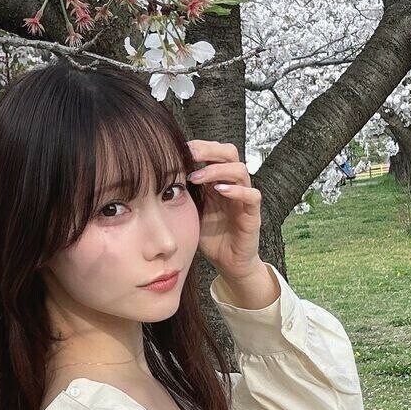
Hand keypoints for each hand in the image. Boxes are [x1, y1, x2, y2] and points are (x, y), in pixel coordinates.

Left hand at [186, 139, 262, 280]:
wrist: (228, 263)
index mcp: (217, 181)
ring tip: (196, 178)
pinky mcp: (252, 215)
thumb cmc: (210, 236)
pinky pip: (252, 196)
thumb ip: (182, 194)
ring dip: (216, 170)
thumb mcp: (191, 211)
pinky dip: (238, 191)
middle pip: (229, 153)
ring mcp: (244, 199)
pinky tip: (220, 190)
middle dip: (208, 150)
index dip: (199, 146)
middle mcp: (232, 185)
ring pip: (240, 170)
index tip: (179, 148)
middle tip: (189, 154)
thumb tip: (158, 178)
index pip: (214, 152)